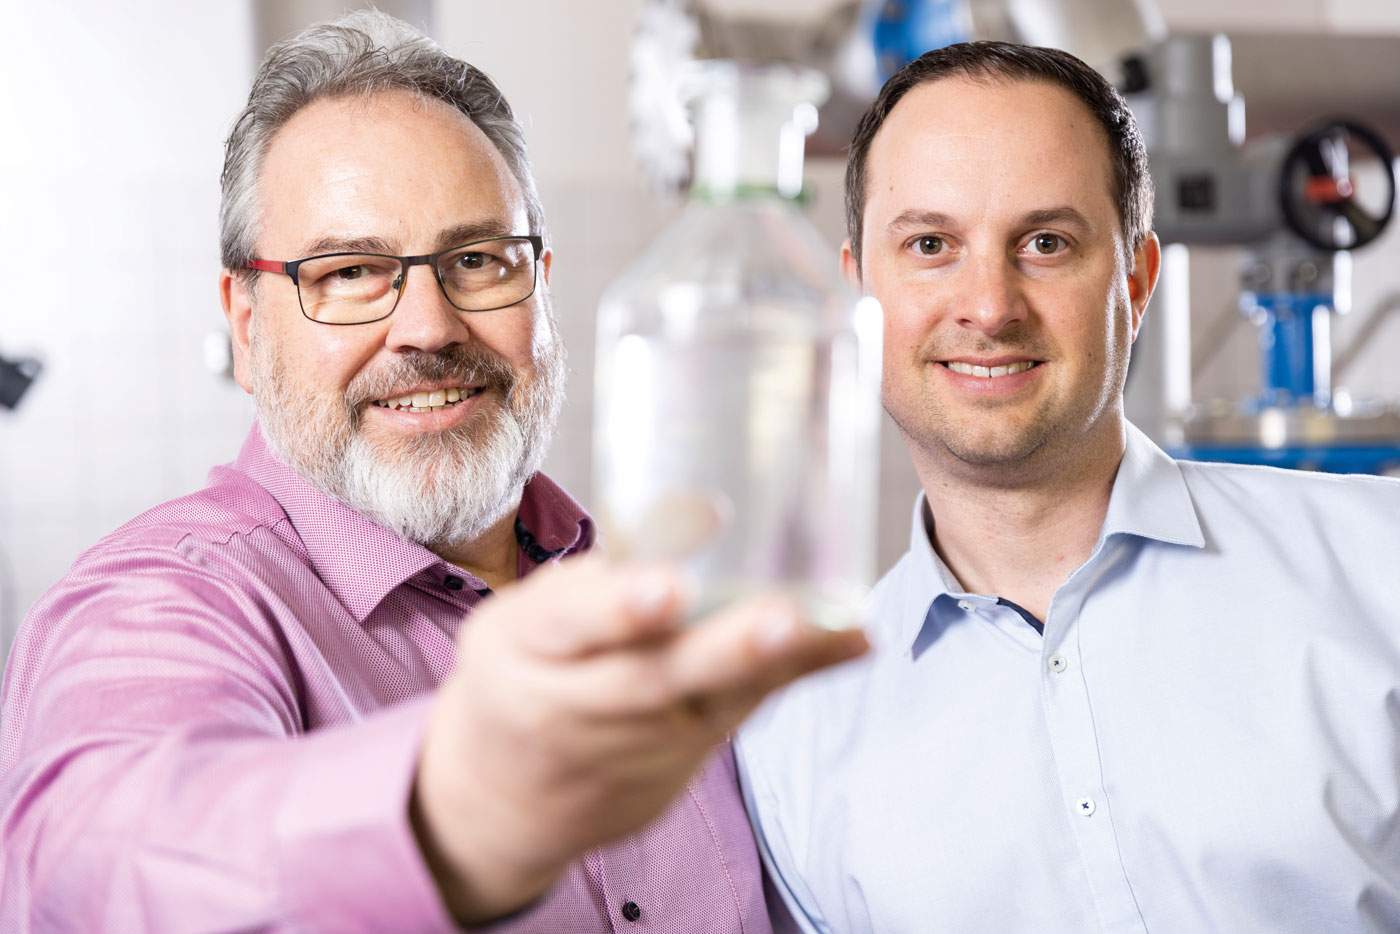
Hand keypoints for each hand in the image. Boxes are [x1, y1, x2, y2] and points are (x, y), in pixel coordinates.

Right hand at [410, 555, 867, 922]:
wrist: (503, 804)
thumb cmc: (520, 679)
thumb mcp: (520, 625)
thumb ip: (589, 582)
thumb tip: (692, 517)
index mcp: (521, 650)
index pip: (565, 627)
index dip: (616, 608)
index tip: (665, 587)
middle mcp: (576, 706)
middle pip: (654, 678)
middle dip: (722, 649)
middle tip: (780, 617)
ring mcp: (633, 747)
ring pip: (709, 703)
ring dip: (775, 665)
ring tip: (834, 627)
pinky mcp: (678, 767)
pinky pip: (739, 715)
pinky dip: (796, 678)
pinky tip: (851, 643)